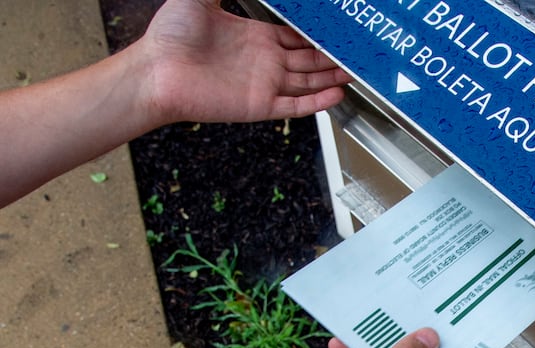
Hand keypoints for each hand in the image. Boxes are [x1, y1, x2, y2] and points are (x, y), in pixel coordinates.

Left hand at [138, 0, 352, 123]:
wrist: (155, 72)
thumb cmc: (169, 37)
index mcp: (255, 36)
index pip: (295, 37)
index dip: (316, 35)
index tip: (335, 30)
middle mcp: (264, 62)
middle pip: (308, 61)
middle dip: (331, 57)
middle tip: (354, 53)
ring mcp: (264, 84)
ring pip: (308, 82)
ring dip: (331, 78)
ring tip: (355, 73)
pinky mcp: (260, 104)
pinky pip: (296, 106)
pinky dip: (317, 102)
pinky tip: (336, 94)